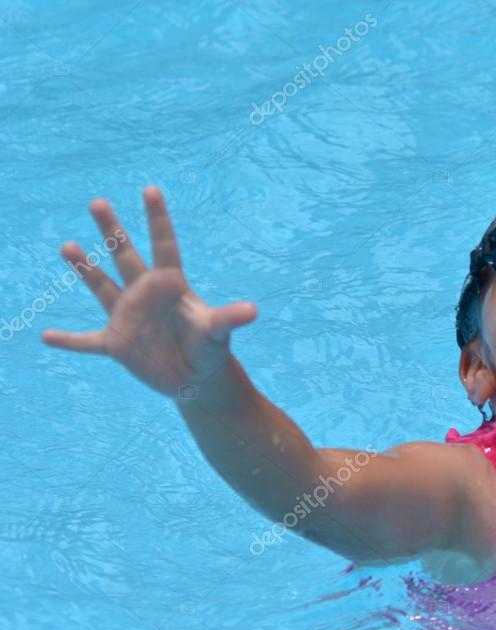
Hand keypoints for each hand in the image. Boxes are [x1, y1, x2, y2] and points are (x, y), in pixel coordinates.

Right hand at [42, 187, 256, 397]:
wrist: (197, 377)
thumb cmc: (210, 348)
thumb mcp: (218, 332)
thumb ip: (228, 318)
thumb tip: (253, 311)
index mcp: (171, 285)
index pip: (164, 245)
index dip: (158, 219)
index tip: (151, 189)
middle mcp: (145, 294)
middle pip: (126, 256)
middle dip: (113, 231)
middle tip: (98, 201)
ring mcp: (128, 317)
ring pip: (102, 287)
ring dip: (85, 269)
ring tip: (68, 246)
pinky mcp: (117, 344)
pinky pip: (86, 341)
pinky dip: (68, 340)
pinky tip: (47, 336)